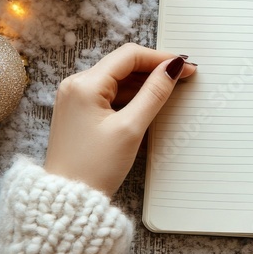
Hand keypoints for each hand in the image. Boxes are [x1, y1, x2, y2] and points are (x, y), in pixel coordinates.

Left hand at [43, 43, 196, 196]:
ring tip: (170, 88)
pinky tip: (148, 101)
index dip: (160, 58)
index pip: (129, 56)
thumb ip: (154, 94)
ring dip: (143, 81)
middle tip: (183, 75)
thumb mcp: (130, 128)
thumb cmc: (94, 168)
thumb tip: (172, 68)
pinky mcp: (78, 110)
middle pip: (122, 64)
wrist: (68, 197)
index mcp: (84, 84)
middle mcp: (75, 85)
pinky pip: (108, 93)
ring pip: (116, 78)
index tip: (184, 66)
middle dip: (153, 68)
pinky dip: (130, 94)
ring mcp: (74, 97)